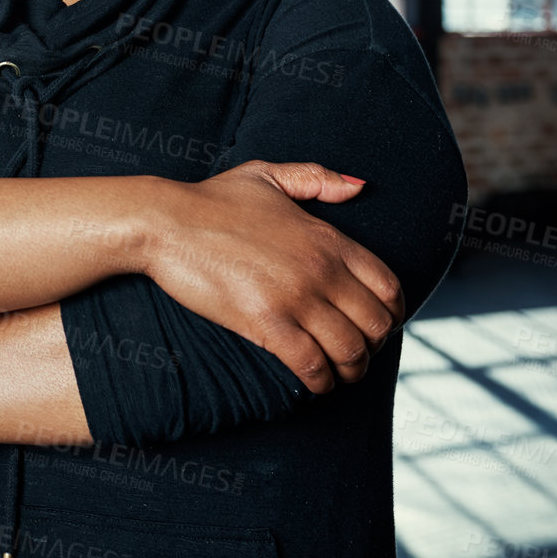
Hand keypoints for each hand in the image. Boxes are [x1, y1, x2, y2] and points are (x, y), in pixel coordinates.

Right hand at [142, 161, 403, 395]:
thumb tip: (360, 187)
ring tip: (339, 373)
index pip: (388, 287)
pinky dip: (321, 381)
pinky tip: (314, 382)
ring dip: (351, 370)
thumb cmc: (210, 199)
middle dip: (373, 346)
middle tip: (355, 353)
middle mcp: (320, 270)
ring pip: (350, 351)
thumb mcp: (267, 174)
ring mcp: (295, 299)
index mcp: (327, 238)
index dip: (392, 314)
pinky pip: (312, 366)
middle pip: (376, 325)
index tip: (377, 324)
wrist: (164, 222)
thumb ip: (318, 178)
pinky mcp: (265, 323)